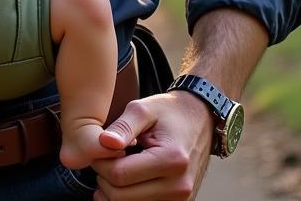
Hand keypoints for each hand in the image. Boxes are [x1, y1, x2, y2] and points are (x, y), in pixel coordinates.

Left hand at [91, 91, 213, 199]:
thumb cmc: (169, 112)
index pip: (120, 174)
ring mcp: (181, 200)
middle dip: (104, 178)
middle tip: (104, 158)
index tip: (100, 148)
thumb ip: (122, 127)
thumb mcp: (143, 109)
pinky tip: (127, 179)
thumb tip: (104, 143)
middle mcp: (179, 186)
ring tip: (117, 166)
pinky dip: (129, 197)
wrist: (201, 121)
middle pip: (122, 196)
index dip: (100, 162)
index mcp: (171, 160)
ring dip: (115, 190)